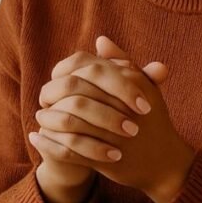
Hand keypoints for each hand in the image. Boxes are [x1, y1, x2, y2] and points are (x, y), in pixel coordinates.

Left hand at [35, 36, 193, 202]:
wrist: (164, 162)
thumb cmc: (152, 120)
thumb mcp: (141, 86)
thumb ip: (121, 61)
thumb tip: (100, 39)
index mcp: (131, 82)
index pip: (86, 68)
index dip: (66, 72)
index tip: (58, 78)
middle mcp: (122, 106)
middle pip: (73, 91)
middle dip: (53, 94)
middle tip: (43, 98)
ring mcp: (114, 134)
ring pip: (68, 120)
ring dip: (49, 118)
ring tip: (39, 117)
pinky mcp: (106, 159)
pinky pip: (68, 149)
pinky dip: (49, 143)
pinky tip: (37, 138)